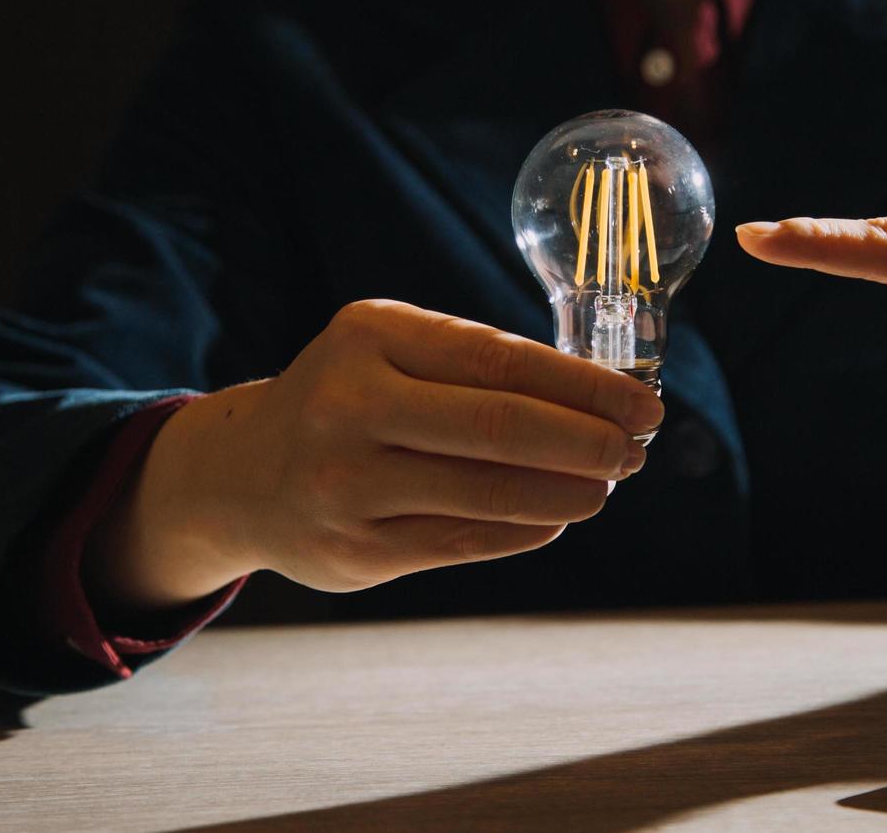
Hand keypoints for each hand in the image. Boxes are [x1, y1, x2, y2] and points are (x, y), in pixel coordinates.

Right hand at [88, 300, 664, 613]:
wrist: (243, 475)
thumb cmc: (349, 398)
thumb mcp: (392, 350)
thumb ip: (478, 365)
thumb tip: (602, 398)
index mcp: (370, 335)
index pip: (502, 360)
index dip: (586, 388)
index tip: (643, 404)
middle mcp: (350, 406)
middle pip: (501, 429)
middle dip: (588, 442)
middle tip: (635, 452)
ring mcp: (346, 485)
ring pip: (489, 495)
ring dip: (567, 493)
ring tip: (604, 487)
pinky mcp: (354, 551)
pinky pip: (465, 542)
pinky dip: (525, 530)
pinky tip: (556, 518)